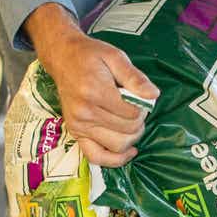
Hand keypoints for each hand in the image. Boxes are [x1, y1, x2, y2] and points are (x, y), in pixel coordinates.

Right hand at [25, 4, 159, 167]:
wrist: (63, 59)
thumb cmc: (90, 56)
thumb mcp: (115, 57)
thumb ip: (135, 77)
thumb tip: (153, 95)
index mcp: (95, 91)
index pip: (132, 113)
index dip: (143, 108)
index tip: (139, 98)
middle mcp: (85, 112)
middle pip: (127, 131)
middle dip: (139, 122)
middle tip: (136, 110)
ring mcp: (79, 126)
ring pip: (117, 146)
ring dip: (131, 138)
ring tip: (131, 125)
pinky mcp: (76, 134)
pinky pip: (97, 157)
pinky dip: (115, 160)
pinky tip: (129, 151)